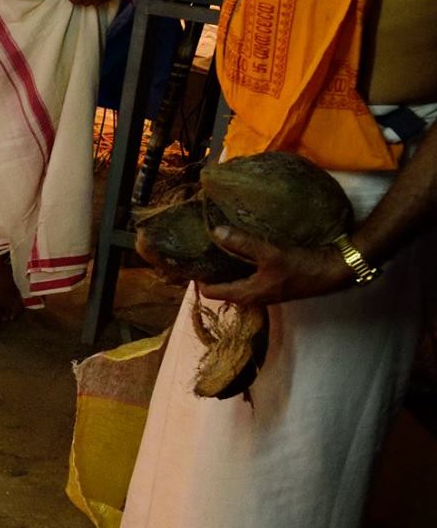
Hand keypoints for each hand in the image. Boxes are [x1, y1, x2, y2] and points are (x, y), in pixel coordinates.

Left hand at [195, 226, 355, 306]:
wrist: (337, 270)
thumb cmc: (303, 267)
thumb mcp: (271, 254)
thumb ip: (243, 244)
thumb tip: (215, 232)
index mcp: (248, 295)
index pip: (211, 292)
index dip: (198, 278)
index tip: (190, 260)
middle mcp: (254, 296)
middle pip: (222, 288)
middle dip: (210, 272)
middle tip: (199, 251)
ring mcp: (265, 290)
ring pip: (236, 281)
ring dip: (226, 268)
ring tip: (216, 247)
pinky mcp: (275, 282)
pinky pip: (249, 275)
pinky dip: (241, 265)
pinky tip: (241, 248)